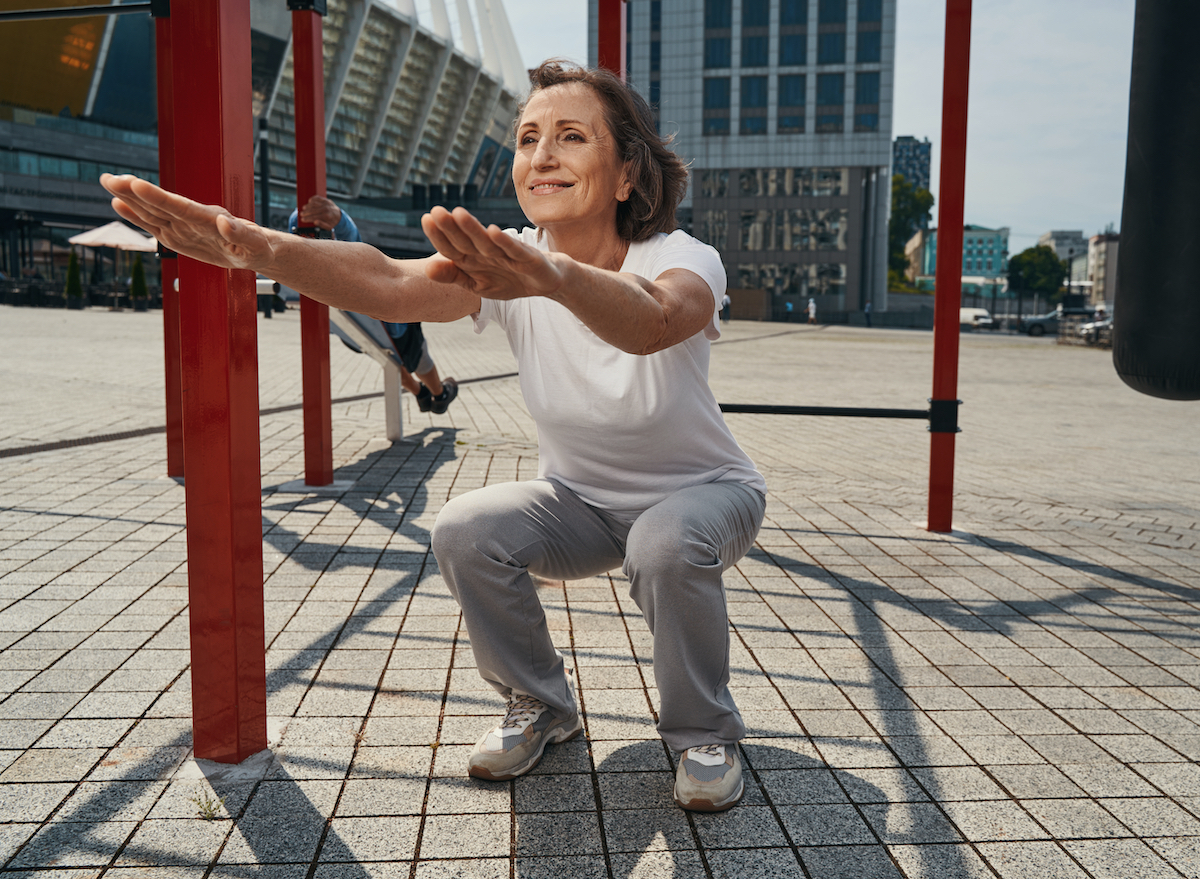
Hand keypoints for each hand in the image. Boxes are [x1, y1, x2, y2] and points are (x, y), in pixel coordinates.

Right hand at [100, 174, 275, 272]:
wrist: (254, 248)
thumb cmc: (258, 245)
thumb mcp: (255, 244)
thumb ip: (240, 233)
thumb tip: (224, 222)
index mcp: (209, 219)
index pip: (180, 207)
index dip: (157, 196)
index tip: (136, 183)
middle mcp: (191, 219)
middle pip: (159, 204)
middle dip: (134, 192)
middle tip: (108, 178)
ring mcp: (182, 226)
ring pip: (152, 211)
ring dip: (130, 198)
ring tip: (108, 181)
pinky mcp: (177, 236)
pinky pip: (154, 225)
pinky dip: (136, 216)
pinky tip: (119, 204)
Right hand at [299, 195, 341, 230]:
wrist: (339, 216)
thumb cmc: (332, 222)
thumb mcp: (329, 227)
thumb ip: (322, 225)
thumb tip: (315, 222)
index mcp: (327, 216)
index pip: (315, 217)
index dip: (307, 218)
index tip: (302, 219)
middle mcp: (327, 209)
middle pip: (313, 210)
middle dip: (306, 212)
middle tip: (301, 214)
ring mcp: (326, 203)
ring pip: (314, 203)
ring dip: (308, 206)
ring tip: (303, 208)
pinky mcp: (326, 199)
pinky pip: (317, 198)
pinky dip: (312, 199)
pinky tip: (309, 202)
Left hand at [420, 206, 563, 299]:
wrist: (546, 282)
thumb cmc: (509, 280)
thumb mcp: (478, 285)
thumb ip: (453, 276)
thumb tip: (426, 269)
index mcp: (473, 258)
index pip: (452, 246)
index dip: (439, 235)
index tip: (426, 219)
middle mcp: (488, 252)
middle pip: (466, 239)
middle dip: (451, 227)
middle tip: (436, 211)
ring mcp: (508, 254)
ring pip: (487, 241)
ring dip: (473, 229)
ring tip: (458, 214)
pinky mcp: (527, 258)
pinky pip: (514, 249)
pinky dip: (504, 242)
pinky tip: (492, 232)